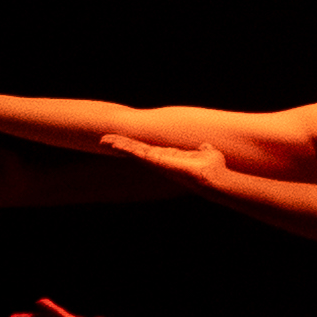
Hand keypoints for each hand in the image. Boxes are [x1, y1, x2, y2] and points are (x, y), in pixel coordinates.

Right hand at [100, 131, 230, 183]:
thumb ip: (204, 150)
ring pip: (133, 151)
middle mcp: (160, 160)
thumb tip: (205, 147)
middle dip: (122, 144)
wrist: (213, 177)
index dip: (136, 145)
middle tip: (105, 139)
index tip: (124, 141)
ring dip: (119, 144)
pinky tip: (112, 143)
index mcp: (169, 157)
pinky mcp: (156, 161)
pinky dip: (124, 147)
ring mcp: (157, 161)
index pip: (148, 150)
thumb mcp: (207, 153)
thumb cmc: (212, 168)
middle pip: (137, 150)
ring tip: (103, 139)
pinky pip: (136, 152)